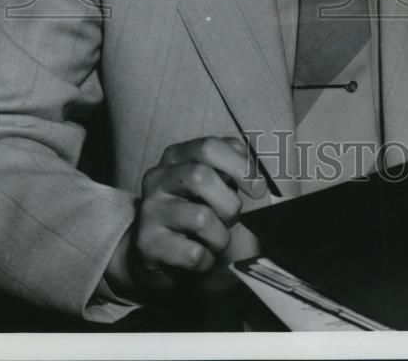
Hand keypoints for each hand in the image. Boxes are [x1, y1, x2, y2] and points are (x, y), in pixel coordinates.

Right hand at [125, 136, 266, 294]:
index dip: (240, 166)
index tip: (257, 189)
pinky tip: (199, 258)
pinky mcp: (147, 244)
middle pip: (201, 176)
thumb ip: (234, 165)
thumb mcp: (215, 183)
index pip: (210, 146)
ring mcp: (149, 210)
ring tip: (213, 241)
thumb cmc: (197, 212)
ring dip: (220, 237)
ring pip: (200, 218)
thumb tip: (260, 168)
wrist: (158, 257)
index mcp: (177, 156)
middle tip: (230, 218)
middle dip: (228, 203)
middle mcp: (158, 177)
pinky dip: (206, 261)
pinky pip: (193, 254)